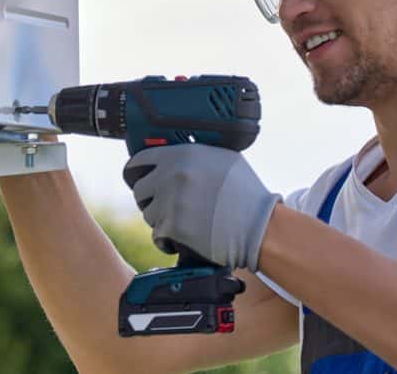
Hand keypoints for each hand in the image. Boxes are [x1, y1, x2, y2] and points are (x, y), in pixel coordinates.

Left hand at [123, 144, 279, 271]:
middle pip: (140, 190)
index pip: (139, 160)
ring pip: (148, 214)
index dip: (137, 173)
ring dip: (161, 221)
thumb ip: (194, 155)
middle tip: (167, 207)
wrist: (259, 227)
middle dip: (151, 200)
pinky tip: (182, 239)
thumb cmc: (246, 194)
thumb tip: (173, 155)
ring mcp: (171, 200)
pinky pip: (157, 236)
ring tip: (183, 223)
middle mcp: (172, 174)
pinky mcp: (173, 226)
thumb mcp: (223, 159)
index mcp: (182, 154)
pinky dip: (166, 241)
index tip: (138, 180)